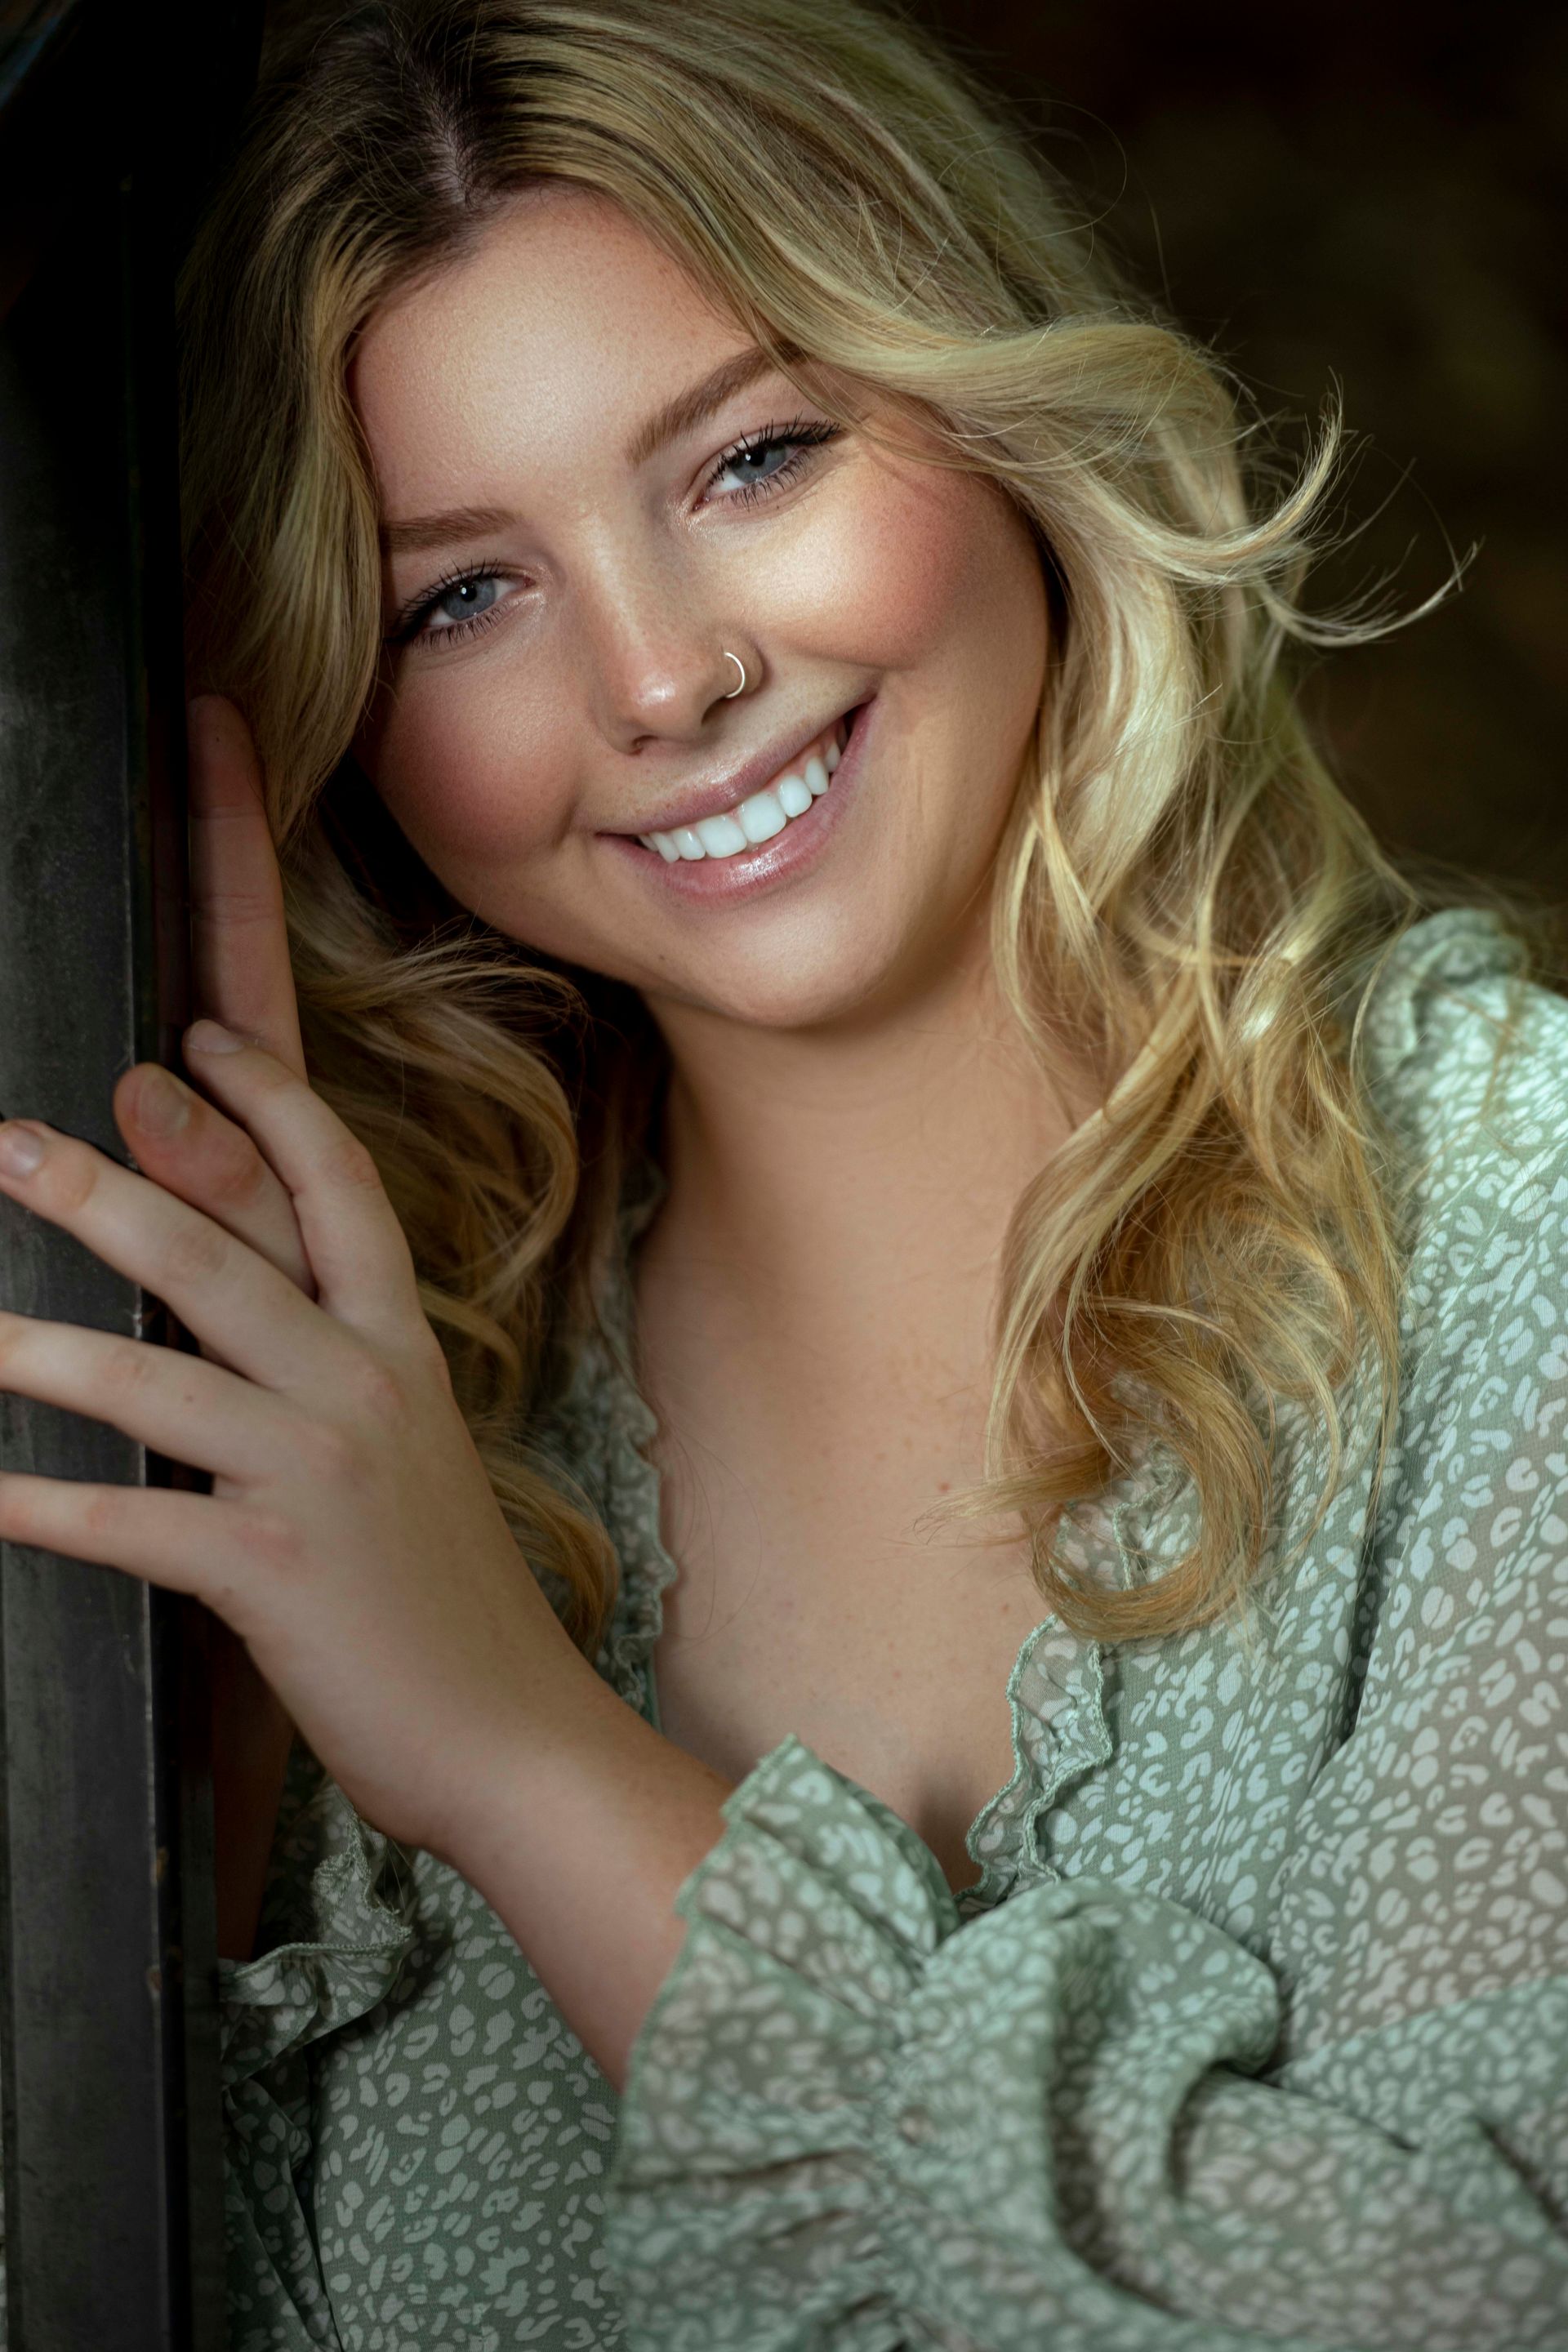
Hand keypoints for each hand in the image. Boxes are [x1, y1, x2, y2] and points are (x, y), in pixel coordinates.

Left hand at [0, 705, 576, 1864]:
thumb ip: (325, 1361)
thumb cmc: (447, 1601)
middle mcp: (365, 1389)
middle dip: (108, 1189)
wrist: (514, 1738)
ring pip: (156, 1379)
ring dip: (37, 1346)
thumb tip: (235, 1305)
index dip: (271, 1102)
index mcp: (403, 1351)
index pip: (340, 1189)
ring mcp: (319, 1475)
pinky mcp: (271, 1572)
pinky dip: (40, 1506)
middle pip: (222, 1257)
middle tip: (14, 1142)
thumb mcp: (405, 1454)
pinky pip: (130, 1522)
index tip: (199, 1039)